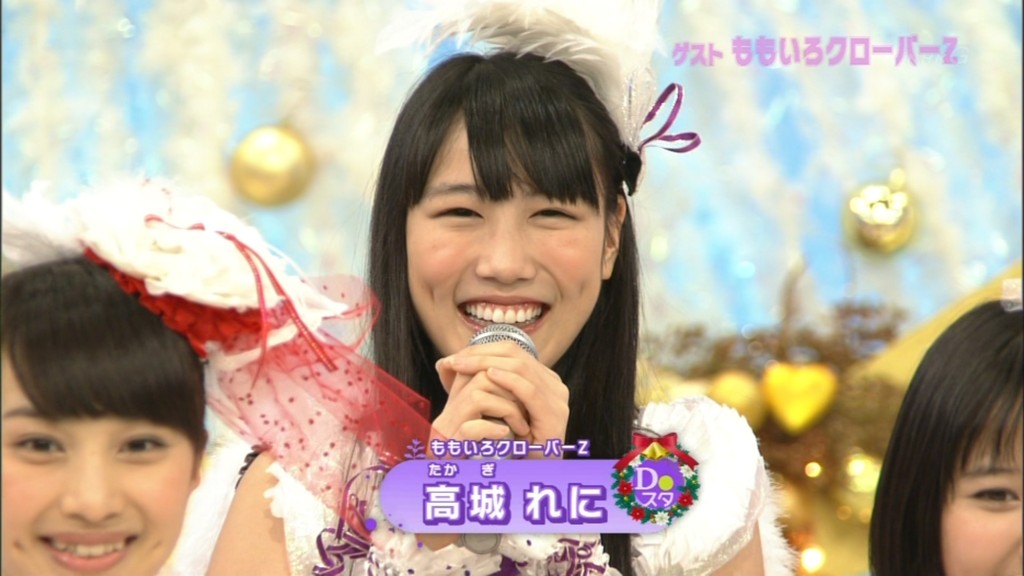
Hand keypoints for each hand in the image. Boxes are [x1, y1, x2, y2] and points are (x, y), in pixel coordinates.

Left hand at [434, 341, 568, 456]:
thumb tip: (445, 363)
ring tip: (463, 366)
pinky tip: (489, 376)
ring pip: (521, 368)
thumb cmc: (509, 444)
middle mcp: (554, 384)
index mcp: (543, 379)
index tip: (456, 356)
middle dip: (482, 355)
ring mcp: (557, 398)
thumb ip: (482, 384)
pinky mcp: (554, 414)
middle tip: (454, 359)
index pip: (512, 352)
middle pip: (516, 355)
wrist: (532, 476)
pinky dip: (508, 381)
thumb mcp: (495, 407)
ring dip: (488, 364)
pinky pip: (529, 391)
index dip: (483, 350)